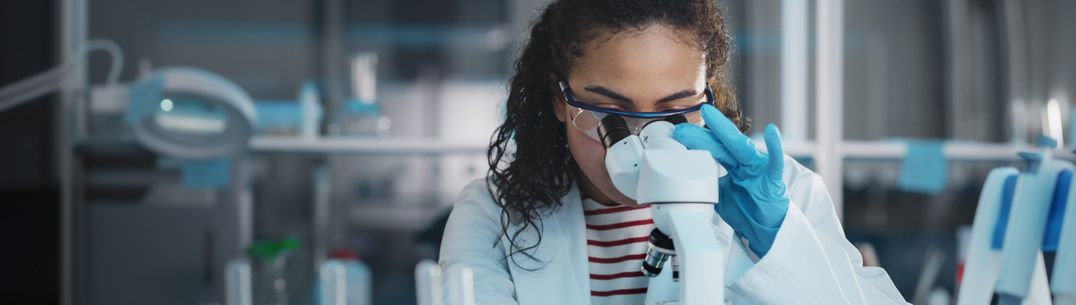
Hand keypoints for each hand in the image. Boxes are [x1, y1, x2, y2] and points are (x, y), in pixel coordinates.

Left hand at [672, 104, 788, 256]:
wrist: (766, 229)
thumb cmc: (747, 209)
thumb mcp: (720, 196)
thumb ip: (707, 185)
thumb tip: (684, 180)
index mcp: (732, 164)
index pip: (711, 149)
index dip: (695, 142)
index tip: (676, 134)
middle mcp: (744, 162)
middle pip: (720, 145)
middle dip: (700, 135)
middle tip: (681, 127)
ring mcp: (758, 167)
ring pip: (740, 147)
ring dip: (725, 130)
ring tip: (710, 115)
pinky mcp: (773, 178)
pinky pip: (775, 162)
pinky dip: (775, 147)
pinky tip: (771, 131)